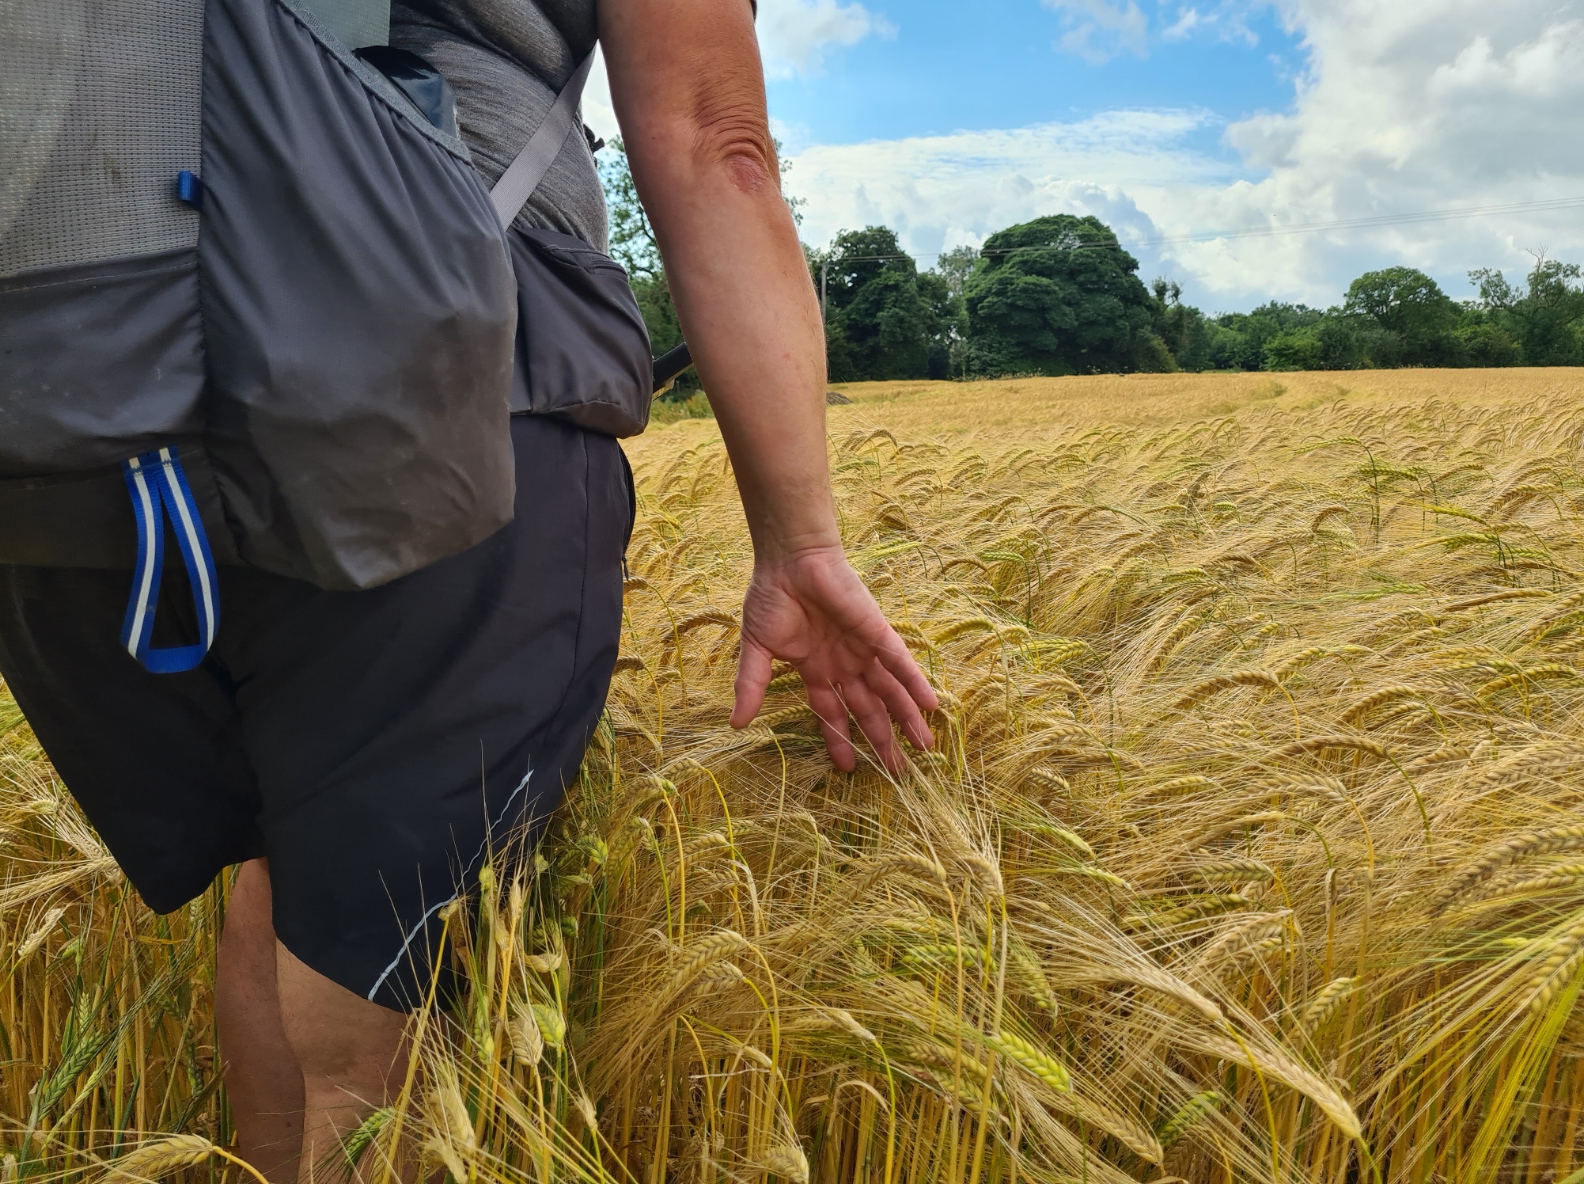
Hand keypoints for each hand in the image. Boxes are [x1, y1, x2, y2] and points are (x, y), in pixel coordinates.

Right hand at [731, 545, 939, 771]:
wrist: (791, 560)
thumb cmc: (772, 597)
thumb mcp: (757, 648)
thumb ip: (751, 685)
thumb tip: (735, 723)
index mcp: (815, 668)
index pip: (832, 712)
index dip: (840, 739)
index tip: (848, 769)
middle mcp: (843, 663)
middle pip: (868, 709)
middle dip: (882, 739)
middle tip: (898, 771)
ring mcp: (863, 649)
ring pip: (890, 691)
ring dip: (907, 719)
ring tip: (925, 747)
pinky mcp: (877, 632)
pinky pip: (901, 662)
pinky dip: (916, 683)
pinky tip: (931, 705)